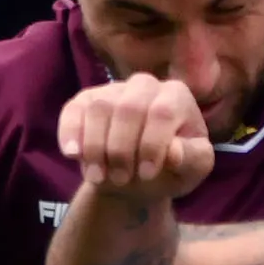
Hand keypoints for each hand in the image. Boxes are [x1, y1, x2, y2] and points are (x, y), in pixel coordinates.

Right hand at [58, 73, 213, 209]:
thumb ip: (193, 160)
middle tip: (122, 179)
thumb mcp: (192, 170)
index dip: (152, 144)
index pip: (163, 112)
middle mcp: (144, 85)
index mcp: (176, 96)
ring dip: (96, 147)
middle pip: (128, 108)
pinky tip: (73, 156)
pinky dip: (70, 133)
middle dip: (122, 149)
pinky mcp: (85, 100)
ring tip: (99, 178)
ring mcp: (112, 90)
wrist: (137, 176)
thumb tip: (174, 151)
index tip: (148, 174)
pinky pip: (73, 111)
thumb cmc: (171, 169)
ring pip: (99, 108)